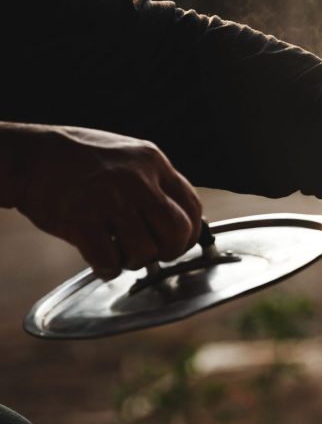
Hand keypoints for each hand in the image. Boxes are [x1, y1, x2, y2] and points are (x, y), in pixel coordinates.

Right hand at [3, 123, 201, 279]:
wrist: (26, 156)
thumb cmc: (78, 162)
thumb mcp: (127, 158)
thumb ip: (155, 185)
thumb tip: (183, 223)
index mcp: (152, 161)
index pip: (192, 208)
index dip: (190, 234)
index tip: (178, 244)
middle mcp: (136, 178)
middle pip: (177, 232)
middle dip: (169, 251)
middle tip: (151, 253)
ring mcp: (110, 198)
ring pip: (146, 251)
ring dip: (134, 261)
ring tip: (118, 250)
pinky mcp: (83, 219)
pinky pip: (111, 261)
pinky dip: (108, 268)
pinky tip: (99, 258)